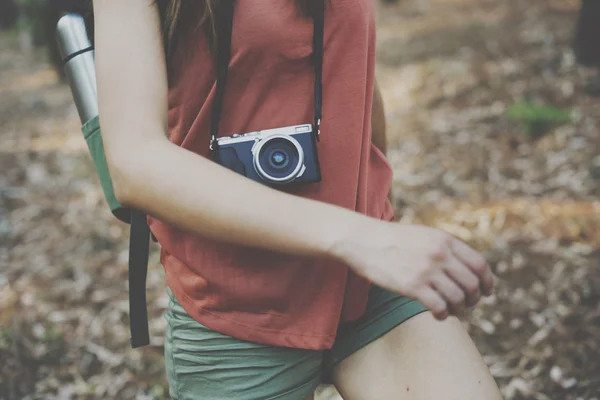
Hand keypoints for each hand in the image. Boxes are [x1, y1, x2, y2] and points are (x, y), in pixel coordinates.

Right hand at [330, 220, 493, 319]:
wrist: (364, 241)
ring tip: (451, 310)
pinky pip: (439, 307)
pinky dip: (443, 315)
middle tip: (467, 305)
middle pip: (472, 284)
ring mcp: (426, 270)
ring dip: (458, 308)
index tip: (487, 292)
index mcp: (445, 240)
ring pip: (458, 298)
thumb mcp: (424, 234)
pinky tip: (439, 315)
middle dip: (473, 299)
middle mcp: (439, 254)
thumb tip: (466, 266)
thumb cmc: (392, 239)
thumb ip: (444, 247)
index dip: (488, 281)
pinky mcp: (412, 286)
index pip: (479, 264)